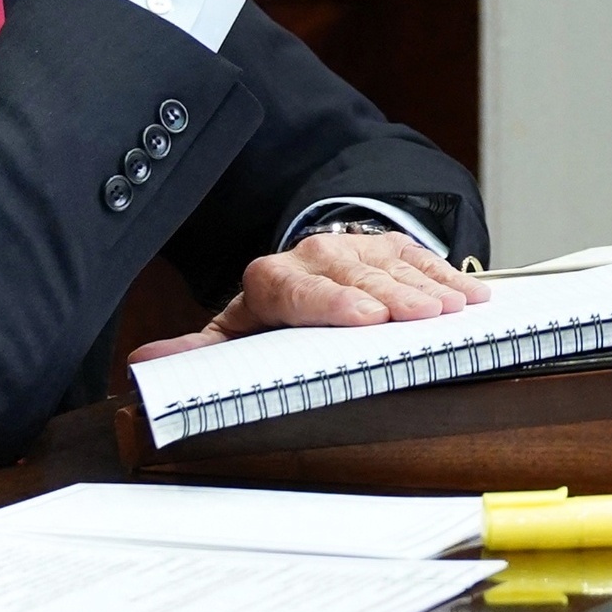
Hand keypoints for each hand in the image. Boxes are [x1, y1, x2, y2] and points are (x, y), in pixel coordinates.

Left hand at [124, 231, 487, 363]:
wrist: (302, 272)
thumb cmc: (271, 318)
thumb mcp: (233, 336)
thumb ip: (196, 353)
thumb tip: (143, 365)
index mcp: (270, 283)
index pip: (297, 288)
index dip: (332, 302)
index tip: (363, 318)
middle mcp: (313, 258)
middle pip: (352, 276)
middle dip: (390, 296)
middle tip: (421, 317)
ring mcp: (355, 249)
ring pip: (389, 263)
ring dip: (424, 285)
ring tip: (452, 308)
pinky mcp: (387, 247)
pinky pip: (418, 256)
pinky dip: (444, 275)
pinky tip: (468, 296)